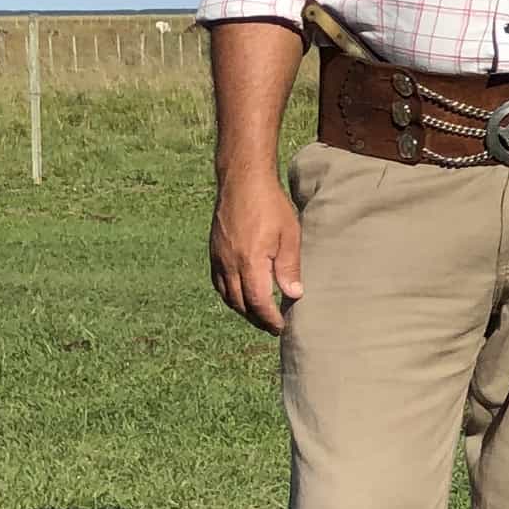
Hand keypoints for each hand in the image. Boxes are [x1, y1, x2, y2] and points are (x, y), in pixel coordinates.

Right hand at [209, 183, 303, 335]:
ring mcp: (218, 257)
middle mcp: (229, 264)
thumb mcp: (289, 235)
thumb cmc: (270, 205)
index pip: (257, 302)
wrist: (242, 181)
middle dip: (256, 319)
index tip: (281, 327)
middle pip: (239, 303)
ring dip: (242, 309)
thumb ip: (289, 267)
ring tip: (258, 315)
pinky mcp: (214, 250)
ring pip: (226, 295)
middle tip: (272, 326)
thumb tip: (294, 295)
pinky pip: (218, 282)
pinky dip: (229, 294)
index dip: (269, 319)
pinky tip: (240, 294)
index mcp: (250, 262)